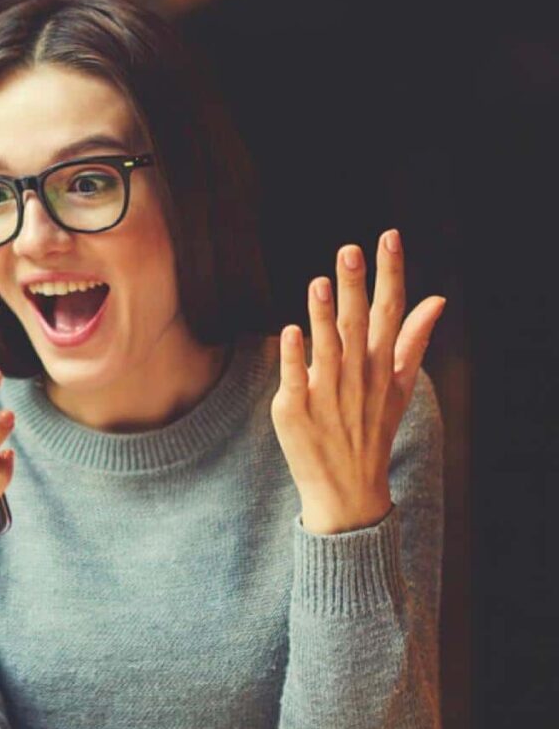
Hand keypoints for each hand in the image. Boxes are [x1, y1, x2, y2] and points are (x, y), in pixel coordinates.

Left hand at [270, 229, 445, 534]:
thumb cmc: (371, 431)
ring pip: (327, 350)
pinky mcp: (296, 412)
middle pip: (356, 325)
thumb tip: (437, 300)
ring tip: (321, 282)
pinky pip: (295, 381)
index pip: (389, 311)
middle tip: (350, 248)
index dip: (391, 274)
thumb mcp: (400, 387)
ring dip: (324, 316)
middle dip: (355, 287)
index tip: (388, 237)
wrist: (347, 491)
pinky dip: (294, 358)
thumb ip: (413, 341)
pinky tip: (290, 331)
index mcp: (381, 367)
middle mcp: (357, 378)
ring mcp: (327, 396)